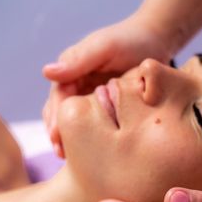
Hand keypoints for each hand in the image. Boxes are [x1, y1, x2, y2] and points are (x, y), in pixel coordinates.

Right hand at [42, 14, 173, 156]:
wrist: (155, 42)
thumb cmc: (130, 40)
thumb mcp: (104, 47)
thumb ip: (79, 60)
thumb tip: (46, 72)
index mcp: (71, 71)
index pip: (58, 99)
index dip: (56, 118)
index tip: (56, 137)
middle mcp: (77, 85)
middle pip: (61, 114)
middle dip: (59, 134)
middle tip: (62, 154)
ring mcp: (91, 97)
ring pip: (76, 122)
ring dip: (73, 139)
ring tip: (73, 160)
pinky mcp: (108, 107)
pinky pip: (97, 125)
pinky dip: (93, 137)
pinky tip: (96, 153)